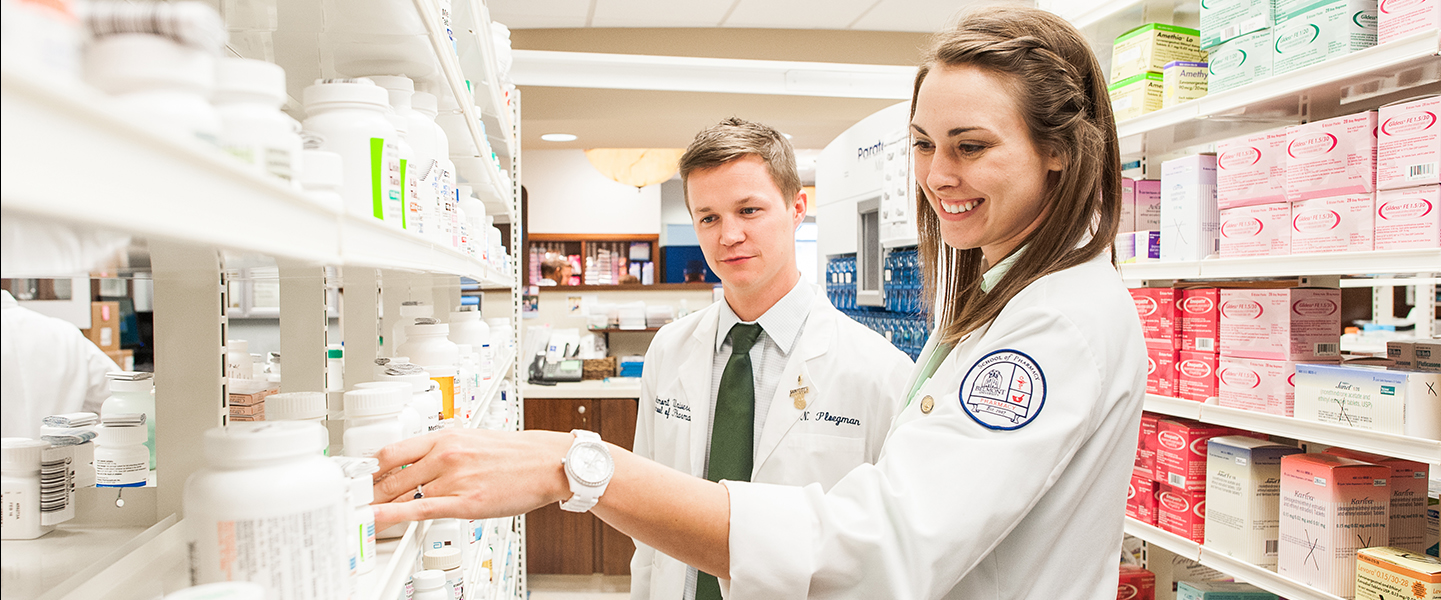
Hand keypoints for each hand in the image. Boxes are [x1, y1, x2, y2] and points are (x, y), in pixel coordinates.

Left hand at [370, 428, 572, 526]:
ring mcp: (453, 478)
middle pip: (390, 476)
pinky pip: (419, 509)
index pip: (391, 451)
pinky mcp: (464, 502)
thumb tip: (418, 467)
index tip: (357, 479)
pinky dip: (392, 516)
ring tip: (363, 517)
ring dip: (380, 508)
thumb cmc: (516, 454)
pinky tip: (376, 520)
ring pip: (403, 495)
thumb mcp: (473, 440)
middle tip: (353, 504)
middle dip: (367, 493)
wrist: (548, 463)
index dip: (367, 469)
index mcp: (445, 436)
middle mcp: (445, 455)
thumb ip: (442, 452)